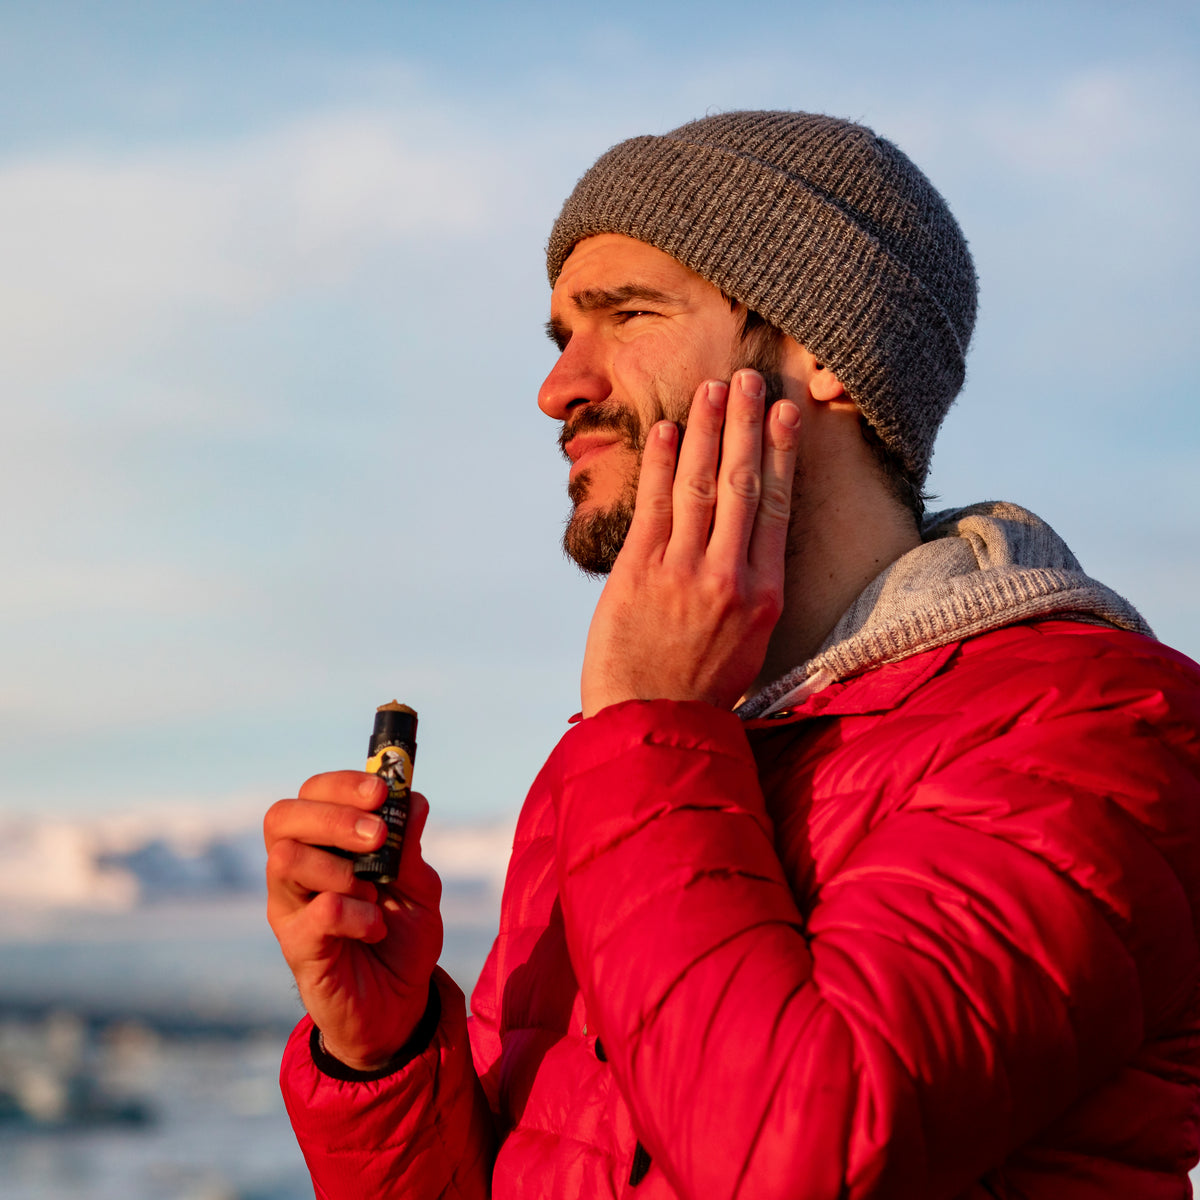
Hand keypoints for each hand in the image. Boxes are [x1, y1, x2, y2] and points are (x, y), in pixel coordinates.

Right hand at [264, 773, 442, 1069]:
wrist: (399, 1007)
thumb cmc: (402, 940)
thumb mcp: (419, 889)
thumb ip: (411, 847)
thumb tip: (415, 799)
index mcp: (324, 846)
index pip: (310, 795)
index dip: (341, 785)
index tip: (381, 792)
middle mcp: (296, 871)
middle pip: (282, 817)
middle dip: (334, 817)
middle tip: (378, 835)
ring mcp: (290, 908)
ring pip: (286, 858)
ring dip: (340, 867)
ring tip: (374, 892)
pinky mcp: (297, 947)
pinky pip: (318, 911)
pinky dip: (356, 913)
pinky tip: (375, 926)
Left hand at [581, 369, 799, 715]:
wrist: (653, 727)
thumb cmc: (702, 690)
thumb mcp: (749, 645)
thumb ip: (753, 591)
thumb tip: (752, 541)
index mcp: (765, 594)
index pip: (776, 507)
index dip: (781, 453)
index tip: (786, 414)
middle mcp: (729, 577)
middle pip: (742, 484)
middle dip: (747, 426)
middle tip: (751, 379)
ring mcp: (682, 573)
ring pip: (699, 486)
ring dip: (706, 431)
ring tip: (713, 389)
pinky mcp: (638, 575)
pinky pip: (654, 508)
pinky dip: (661, 465)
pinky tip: (666, 431)